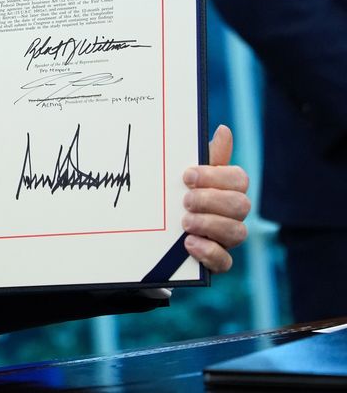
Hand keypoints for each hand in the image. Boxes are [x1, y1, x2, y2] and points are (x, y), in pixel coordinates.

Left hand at [181, 124, 249, 272]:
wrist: (151, 232)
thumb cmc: (175, 196)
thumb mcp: (185, 177)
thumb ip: (205, 157)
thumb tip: (224, 130)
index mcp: (227, 189)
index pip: (239, 179)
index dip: (216, 176)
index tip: (187, 176)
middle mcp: (232, 214)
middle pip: (241, 205)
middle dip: (211, 200)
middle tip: (185, 201)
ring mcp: (226, 239)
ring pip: (238, 233)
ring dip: (210, 225)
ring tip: (185, 222)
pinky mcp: (215, 261)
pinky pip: (225, 263)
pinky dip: (209, 253)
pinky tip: (189, 244)